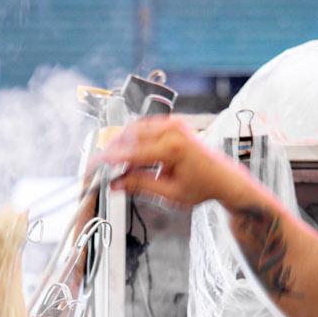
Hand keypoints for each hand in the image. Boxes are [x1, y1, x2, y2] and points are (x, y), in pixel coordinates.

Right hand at [88, 115, 261, 210]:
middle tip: (100, 166)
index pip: (132, 152)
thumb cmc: (202, 186)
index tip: (95, 166)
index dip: (110, 160)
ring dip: (122, 144)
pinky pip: (145, 127)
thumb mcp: (169, 193)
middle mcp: (173, 130)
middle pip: (130, 135)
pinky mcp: (172, 123)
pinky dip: (133, 139)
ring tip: (114, 164)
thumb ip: (140, 186)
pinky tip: (128, 155)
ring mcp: (174, 123)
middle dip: (113, 151)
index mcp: (173, 148)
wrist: (222, 178)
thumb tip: (116, 183)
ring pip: (135, 129)